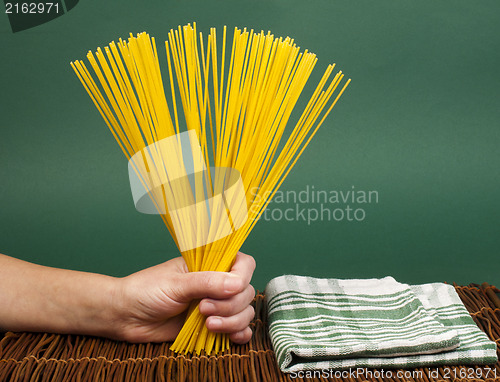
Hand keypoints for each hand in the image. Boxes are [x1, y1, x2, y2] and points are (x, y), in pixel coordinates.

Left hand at [114, 252, 255, 343]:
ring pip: (244, 312)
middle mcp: (216, 283)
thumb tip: (237, 284)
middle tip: (203, 309)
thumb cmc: (145, 291)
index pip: (242, 263)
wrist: (126, 317)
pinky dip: (239, 334)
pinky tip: (230, 337)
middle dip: (230, 305)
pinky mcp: (212, 326)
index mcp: (209, 264)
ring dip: (232, 321)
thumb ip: (206, 282)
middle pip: (246, 291)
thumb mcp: (176, 284)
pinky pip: (238, 330)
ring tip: (207, 325)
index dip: (242, 276)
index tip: (232, 287)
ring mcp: (215, 305)